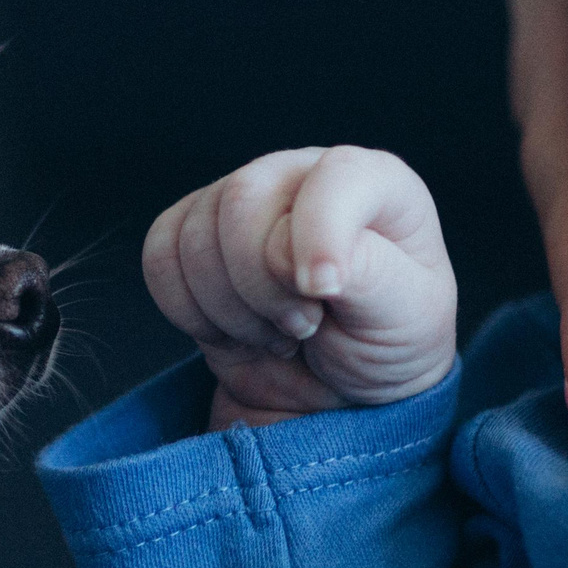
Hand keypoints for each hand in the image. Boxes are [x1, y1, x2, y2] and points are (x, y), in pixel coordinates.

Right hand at [144, 147, 456, 429]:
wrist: (336, 390)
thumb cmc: (385, 343)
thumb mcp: (407, 319)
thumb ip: (367, 275)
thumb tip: (301, 258)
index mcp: (375, 184)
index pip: (337, 177)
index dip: (319, 233)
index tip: (322, 293)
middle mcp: (302, 176)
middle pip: (243, 201)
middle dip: (264, 286)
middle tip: (304, 327)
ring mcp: (243, 201)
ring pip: (195, 236)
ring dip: (230, 310)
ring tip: (278, 333)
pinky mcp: (195, 235)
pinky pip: (159, 257)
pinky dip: (189, 311)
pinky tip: (234, 329)